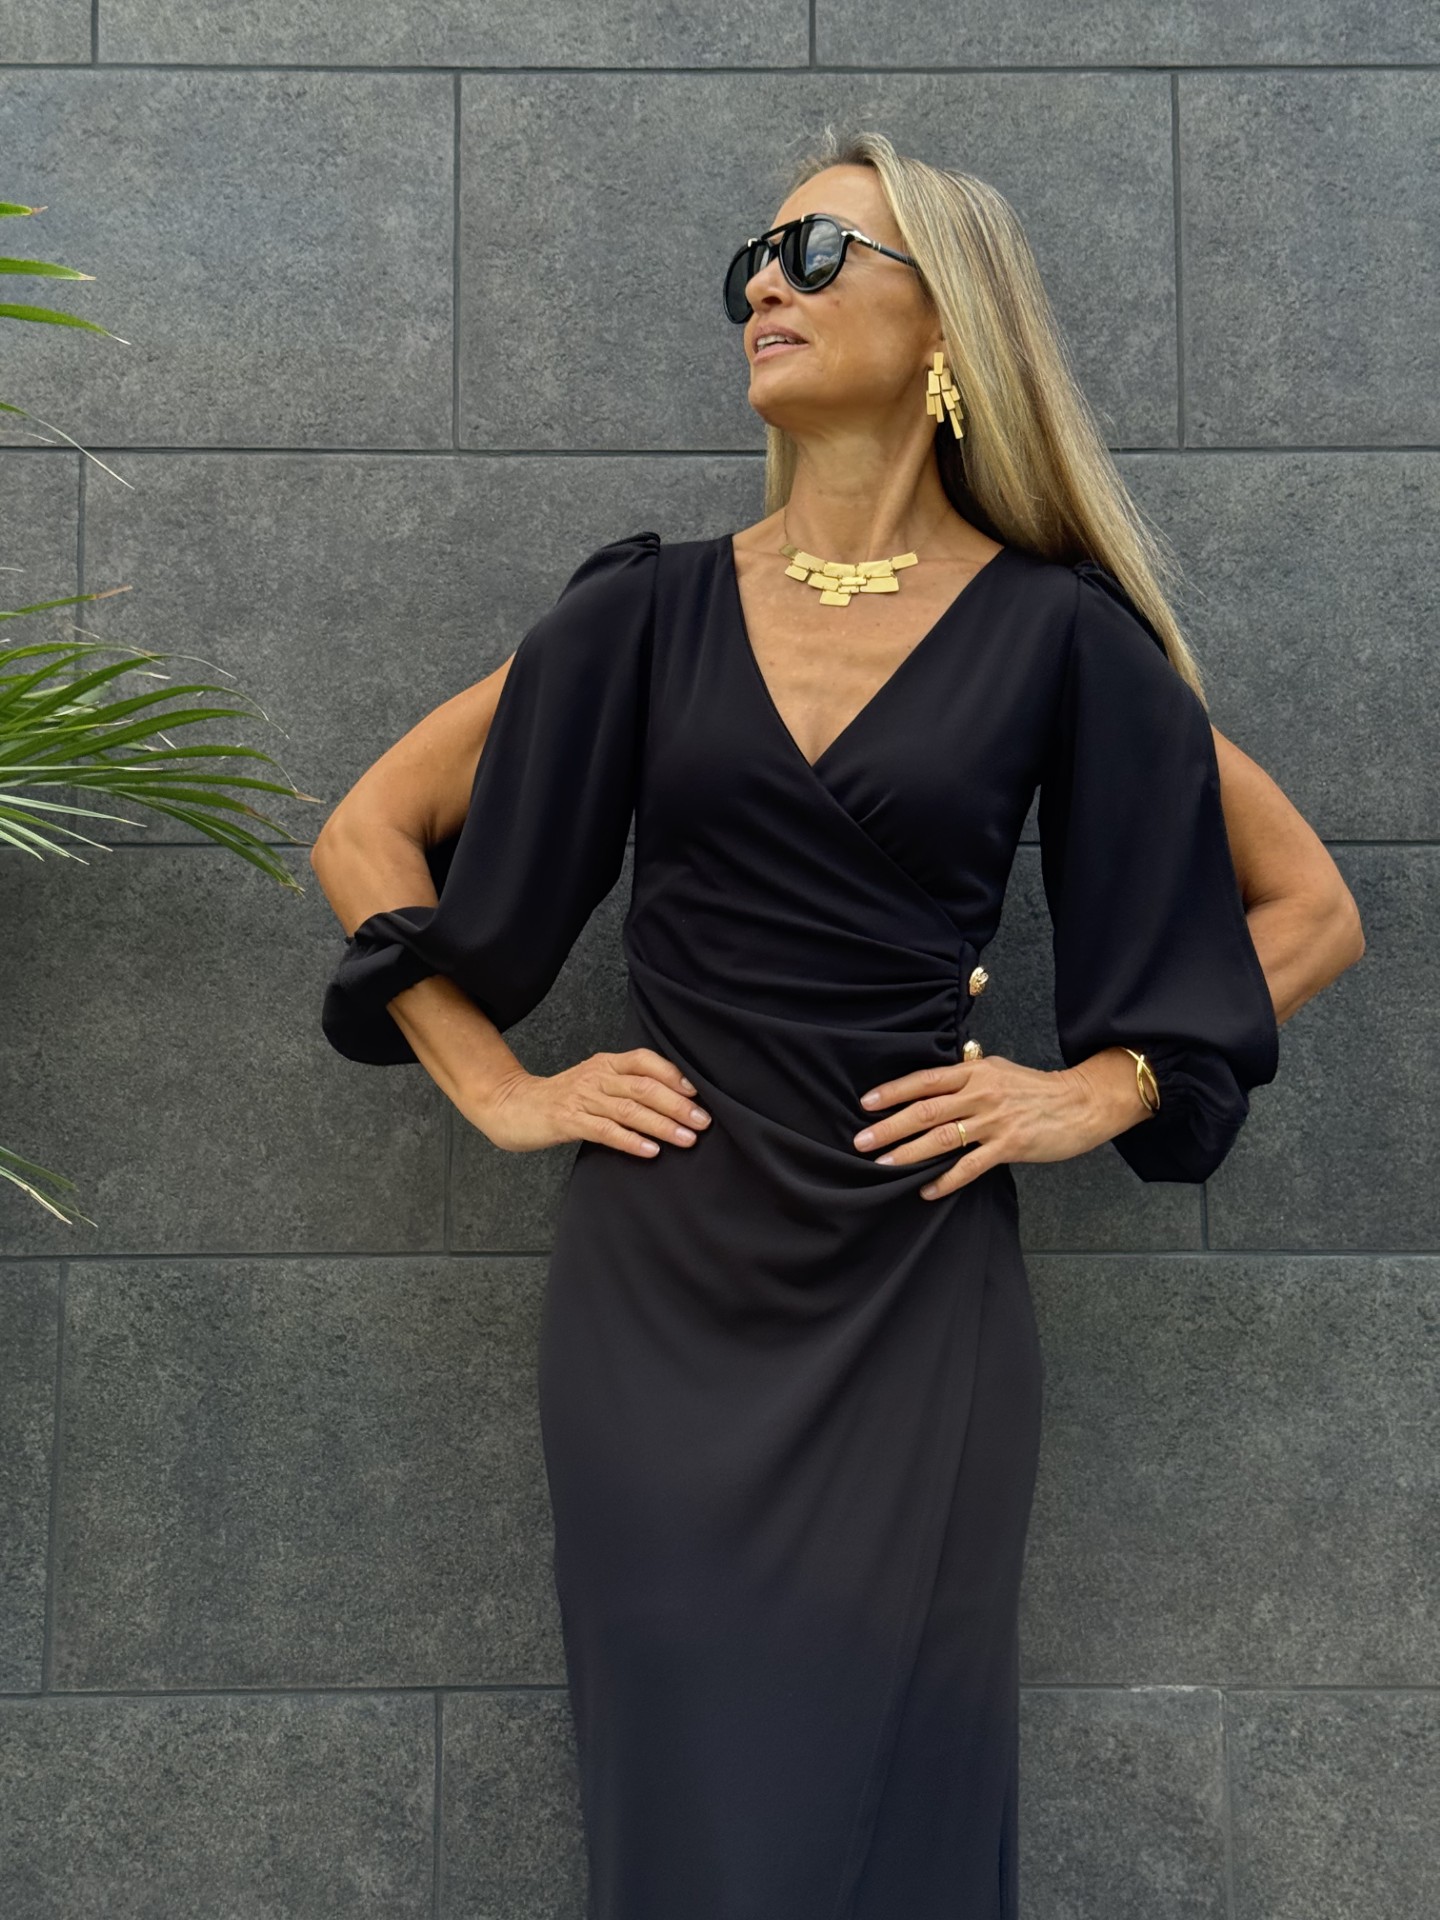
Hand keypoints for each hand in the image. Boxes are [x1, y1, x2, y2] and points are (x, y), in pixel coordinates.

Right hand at [460, 1047, 710, 1157]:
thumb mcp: (596, 1083)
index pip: (644, 1061)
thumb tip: (674, 1100)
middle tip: (703, 1121)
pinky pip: (605, 1131)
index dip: (672, 1074)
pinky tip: (650, 1151)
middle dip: (676, 1104)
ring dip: (662, 1125)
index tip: (697, 1092)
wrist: (513, 1106)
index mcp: (605, 1063)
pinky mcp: (568, 1121)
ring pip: (629, 1110)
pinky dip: (631, 1141)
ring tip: (686, 1139)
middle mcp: (596, 1076)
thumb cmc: (562, 1098)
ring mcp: (581, 1098)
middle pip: (643, 1087)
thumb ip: (626, 1087)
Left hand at [851, 1054, 1115, 1200]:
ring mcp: (995, 1121)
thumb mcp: (999, 1071)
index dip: (893, 1092)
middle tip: (861, 1141)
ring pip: (942, 1138)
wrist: (1083, 1102)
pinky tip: (927, 1190)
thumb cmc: (1037, 1088)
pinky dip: (946, 1179)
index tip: (866, 1104)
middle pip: (926, 1110)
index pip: (925, 1080)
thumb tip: (932, 1087)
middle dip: (890, 1127)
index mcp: (975, 1072)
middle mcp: (981, 1093)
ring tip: (884, 1165)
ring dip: (909, 1153)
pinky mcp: (1010, 1146)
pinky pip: (970, 1166)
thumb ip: (967, 1078)